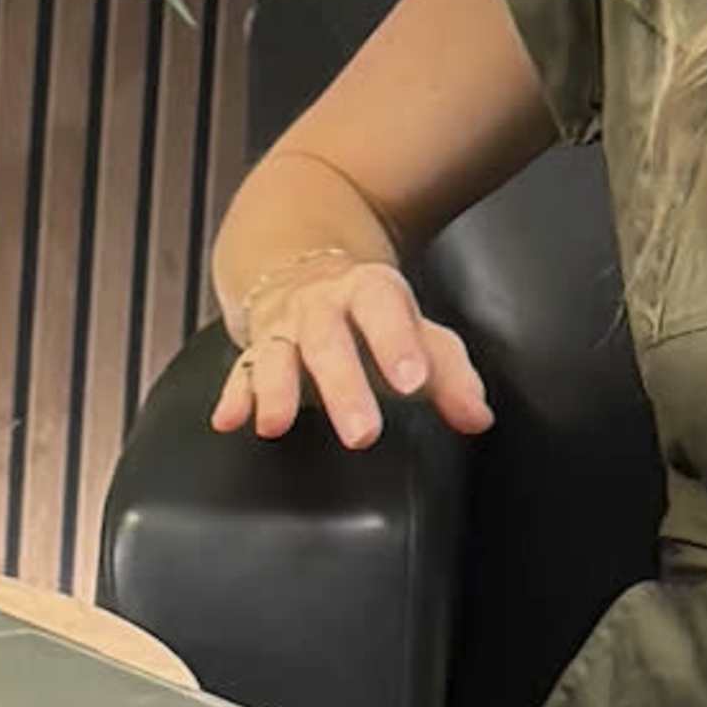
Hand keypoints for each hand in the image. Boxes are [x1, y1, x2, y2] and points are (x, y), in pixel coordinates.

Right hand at [209, 253, 494, 450]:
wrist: (303, 271)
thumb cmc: (374, 316)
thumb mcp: (417, 334)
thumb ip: (451, 375)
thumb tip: (478, 418)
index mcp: (369, 292)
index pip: (385, 310)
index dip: (398, 343)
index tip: (414, 384)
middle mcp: (321, 307)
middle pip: (328, 340)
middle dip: (343, 387)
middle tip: (362, 435)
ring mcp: (283, 329)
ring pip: (276, 354)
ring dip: (275, 390)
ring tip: (275, 426)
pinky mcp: (254, 352)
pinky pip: (240, 373)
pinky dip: (234, 396)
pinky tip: (228, 421)